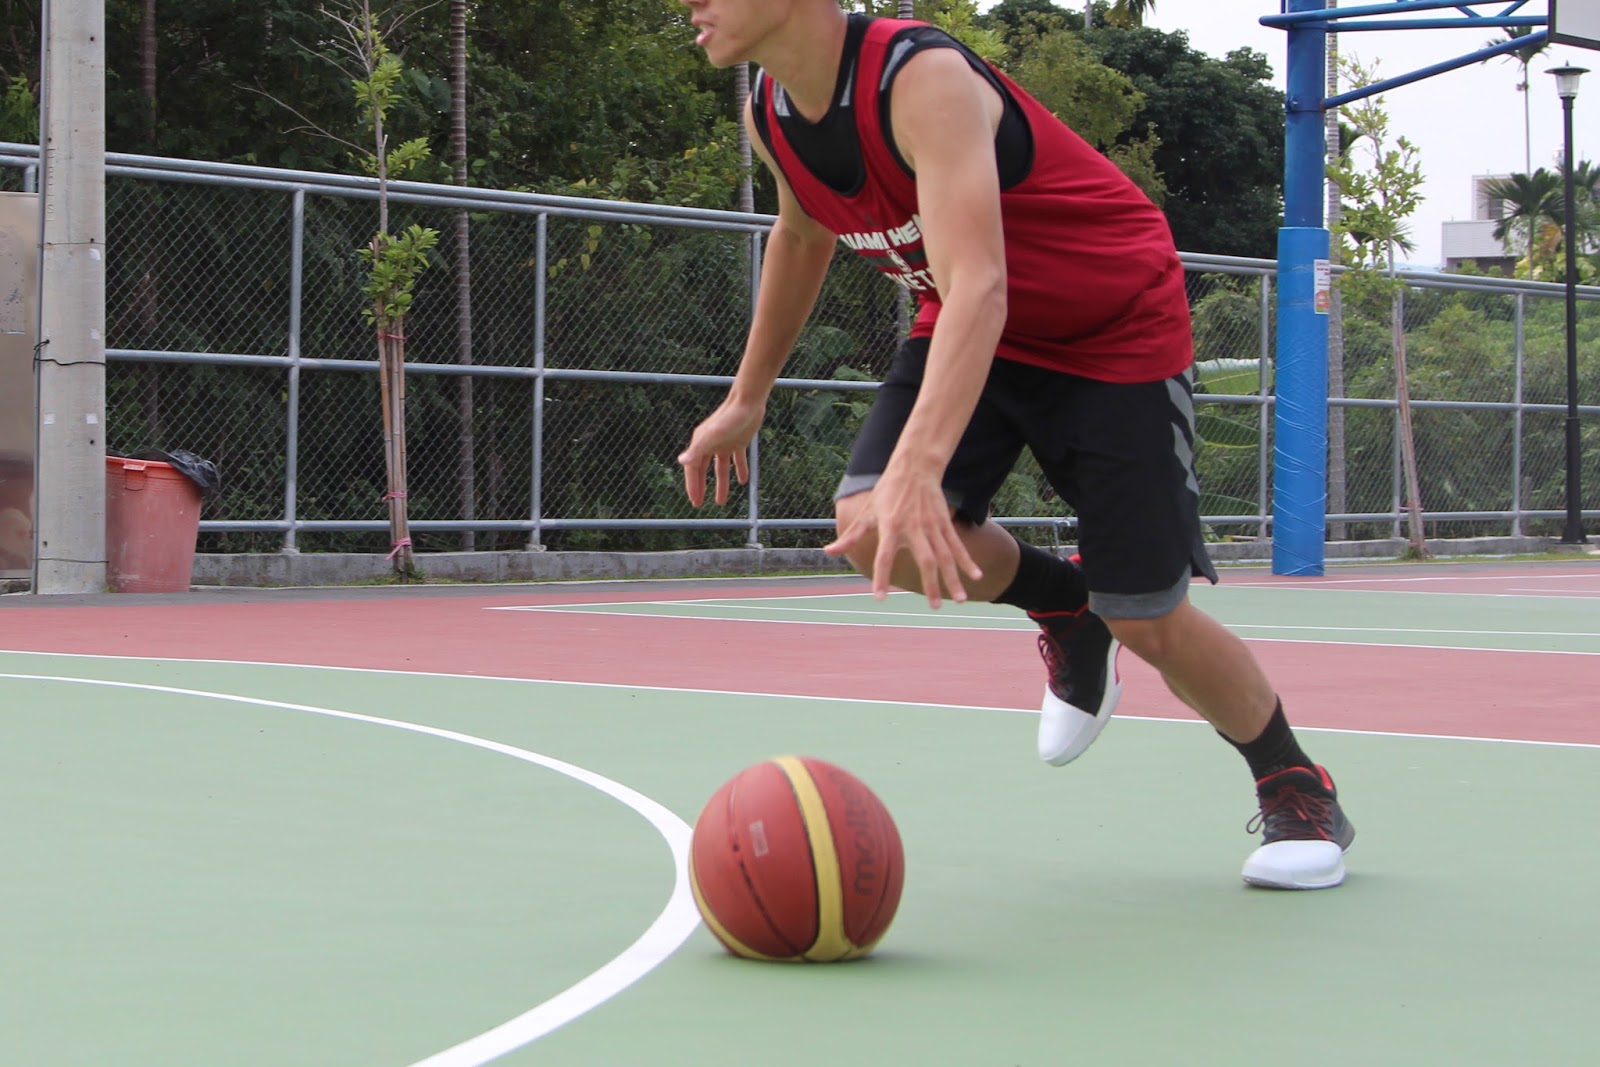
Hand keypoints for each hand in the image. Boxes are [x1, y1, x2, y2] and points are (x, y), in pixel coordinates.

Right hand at [678, 398, 764, 506]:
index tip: (695, 502)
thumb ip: (697, 449)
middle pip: (703, 470)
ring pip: (720, 468)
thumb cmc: (729, 417)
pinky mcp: (739, 441)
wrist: (748, 401)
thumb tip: (681, 461)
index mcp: (701, 443)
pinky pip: (738, 460)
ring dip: (721, 484)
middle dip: (701, 486)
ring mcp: (725, 443)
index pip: (693, 469)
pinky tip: (742, 481)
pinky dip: (740, 470)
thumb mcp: (712, 436)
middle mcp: (711, 444)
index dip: (693, 486)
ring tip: (721, 501)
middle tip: (700, 503)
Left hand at [824, 466, 981, 608]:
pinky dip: (967, 561)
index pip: (884, 556)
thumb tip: (828, 552)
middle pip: (926, 560)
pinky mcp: (944, 523)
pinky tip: (976, 576)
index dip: (881, 578)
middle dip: (932, 584)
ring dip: (953, 578)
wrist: (915, 468)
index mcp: (891, 527)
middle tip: (934, 607)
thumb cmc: (887, 492)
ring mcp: (932, 526)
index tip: (880, 599)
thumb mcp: (866, 512)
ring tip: (960, 600)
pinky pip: (957, 545)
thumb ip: (851, 536)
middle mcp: (914, 528)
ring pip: (946, 556)